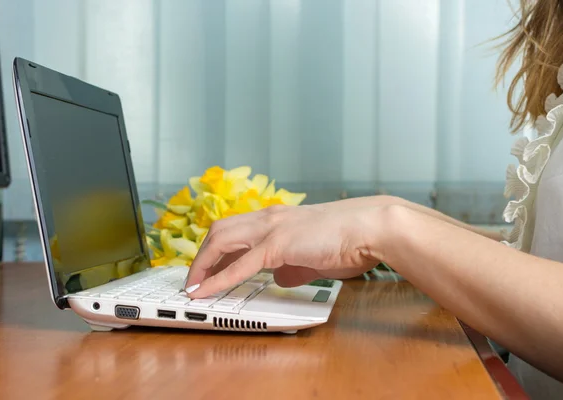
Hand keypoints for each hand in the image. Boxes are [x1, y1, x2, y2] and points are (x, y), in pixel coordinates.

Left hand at [184, 203, 384, 297]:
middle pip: (219, 230)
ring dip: (202, 265)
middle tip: (193, 280)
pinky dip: (217, 279)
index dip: (215, 251)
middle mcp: (268, 217)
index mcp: (276, 218)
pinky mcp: (278, 244)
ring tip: (192, 287)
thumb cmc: (348, 240)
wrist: (369, 228)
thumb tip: (278, 279)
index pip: (234, 230)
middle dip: (201, 256)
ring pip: (221, 240)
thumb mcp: (313, 256)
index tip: (205, 270)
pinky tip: (205, 291)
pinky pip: (239, 265)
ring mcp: (271, 228)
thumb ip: (293, 267)